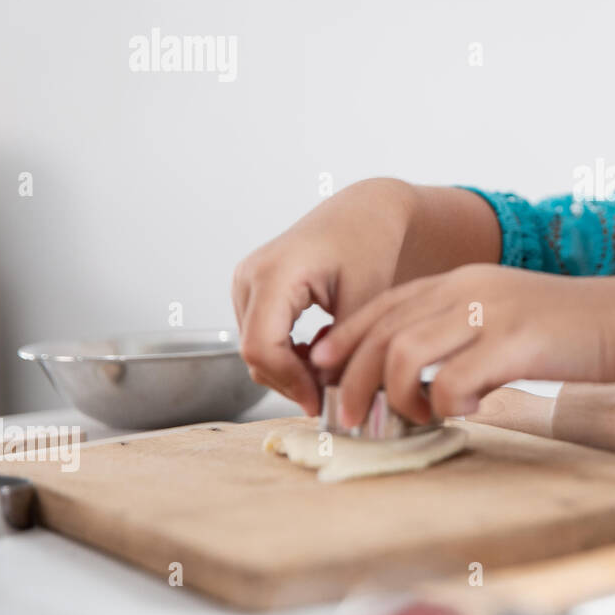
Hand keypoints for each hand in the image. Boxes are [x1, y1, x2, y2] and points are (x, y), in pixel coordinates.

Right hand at [231, 180, 415, 415]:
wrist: (363, 212)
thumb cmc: (369, 243)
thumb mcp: (367, 297)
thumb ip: (346, 347)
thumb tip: (332, 396)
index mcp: (274, 272)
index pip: (262, 347)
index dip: (290, 383)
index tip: (322, 402)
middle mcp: (249, 276)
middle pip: (254, 353)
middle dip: (292, 381)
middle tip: (333, 394)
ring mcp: (245, 282)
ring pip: (255, 349)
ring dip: (290, 369)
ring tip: (333, 364)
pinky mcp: (251, 290)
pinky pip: (259, 336)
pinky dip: (286, 353)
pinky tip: (319, 349)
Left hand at [308, 263, 614, 424]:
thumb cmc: (566, 328)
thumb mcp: (502, 314)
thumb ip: (458, 331)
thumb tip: (415, 374)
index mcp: (462, 280)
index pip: (383, 306)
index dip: (344, 340)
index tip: (323, 370)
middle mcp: (468, 290)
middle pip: (382, 332)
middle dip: (353, 380)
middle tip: (349, 418)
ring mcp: (490, 313)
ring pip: (404, 353)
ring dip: (394, 396)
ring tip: (408, 419)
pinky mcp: (515, 343)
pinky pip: (452, 379)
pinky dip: (443, 403)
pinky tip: (463, 411)